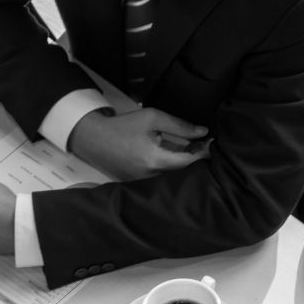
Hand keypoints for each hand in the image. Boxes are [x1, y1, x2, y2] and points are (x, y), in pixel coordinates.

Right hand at [68, 107, 209, 180]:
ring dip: (180, 166)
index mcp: (155, 160)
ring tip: (187, 150)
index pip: (188, 162)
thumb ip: (179, 125)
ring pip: (170, 178)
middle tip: (200, 145)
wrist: (93, 138)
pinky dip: (167, 170)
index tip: (210, 143)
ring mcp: (141, 184)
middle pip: (181, 173)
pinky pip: (157, 180)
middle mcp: (149, 177)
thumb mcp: (152, 118)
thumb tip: (202, 132)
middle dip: (193, 160)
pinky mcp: (135, 185)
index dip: (202, 153)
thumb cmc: (124, 126)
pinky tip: (169, 158)